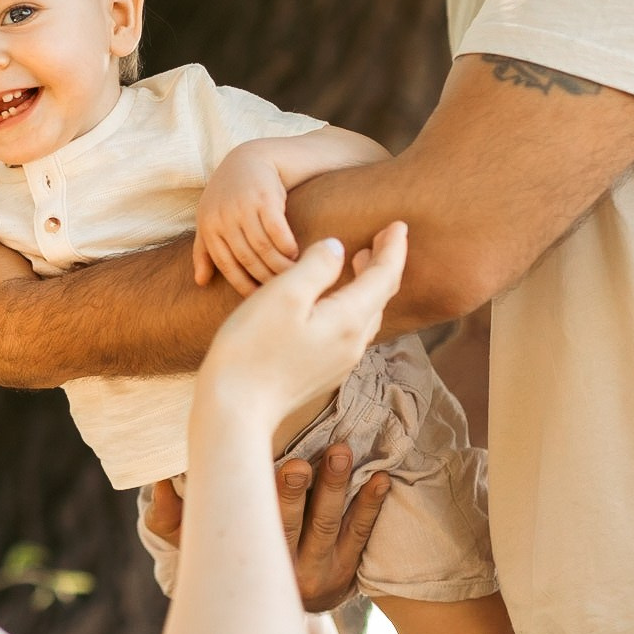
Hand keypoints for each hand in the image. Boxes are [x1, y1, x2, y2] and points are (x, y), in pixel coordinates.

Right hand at [142, 443, 387, 614]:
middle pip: (293, 525)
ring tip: (341, 452)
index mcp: (248, 561)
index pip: (255, 524)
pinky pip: (360, 536)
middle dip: (298, 491)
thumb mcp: (193, 551)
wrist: (274, 625)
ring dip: (336, 486)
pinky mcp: (346, 574)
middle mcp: (285, 571)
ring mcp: (320, 574)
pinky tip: (380, 479)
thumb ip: (170, 518)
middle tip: (303, 462)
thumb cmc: (228, 568)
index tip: (273, 464)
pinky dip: (370, 505)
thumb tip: (161, 480)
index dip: (265, 495)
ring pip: (329, 526)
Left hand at [193, 143, 299, 292]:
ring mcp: (243, 206)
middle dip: (265, 279)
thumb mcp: (211, 218)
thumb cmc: (230, 195)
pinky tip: (296, 254)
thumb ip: (204, 250)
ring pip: (263, 248)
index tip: (259, 299)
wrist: (251, 158)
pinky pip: (277, 230)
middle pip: (247, 259)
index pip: (226, 265)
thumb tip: (200, 282)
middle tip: (282, 291)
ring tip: (293, 276)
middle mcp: (223, 217)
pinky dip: (287, 246)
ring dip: (280, 266)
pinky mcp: (264, 197)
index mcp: (209, 226)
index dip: (243, 285)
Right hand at [195, 223, 405, 432]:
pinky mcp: (322, 372)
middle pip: (380, 296)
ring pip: (366, 315)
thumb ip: (316, 266)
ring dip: (368, 285)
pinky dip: (352, 305)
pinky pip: (350, 330)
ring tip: (360, 261)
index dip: (394, 248)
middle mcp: (352, 343)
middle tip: (384, 237)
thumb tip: (337, 248)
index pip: (384, 276)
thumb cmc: (252, 349)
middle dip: (384, 264)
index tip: (399, 224)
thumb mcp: (283, 294)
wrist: (235, 409)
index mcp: (348, 319)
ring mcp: (339, 361)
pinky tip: (333, 300)